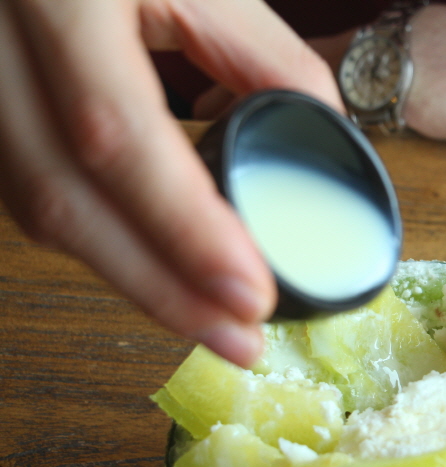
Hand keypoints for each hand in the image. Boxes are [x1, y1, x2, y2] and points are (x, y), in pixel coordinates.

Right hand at [0, 0, 341, 366]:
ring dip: (132, 278)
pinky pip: (31, 193)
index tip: (250, 293)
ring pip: (39, 209)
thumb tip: (328, 144)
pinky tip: (159, 273)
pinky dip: (106, 243)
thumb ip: (270, 61)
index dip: (184, 227)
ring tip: (212, 322)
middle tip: (239, 340)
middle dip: (158, 288)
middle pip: (63, 198)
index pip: (114, 134)